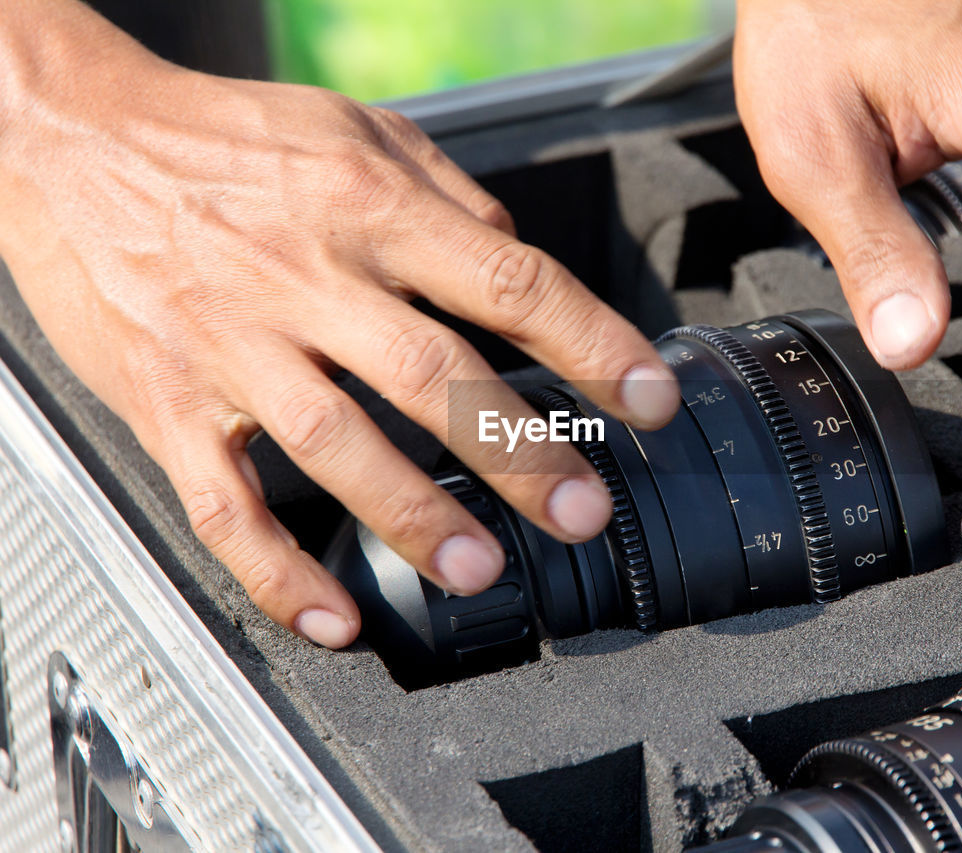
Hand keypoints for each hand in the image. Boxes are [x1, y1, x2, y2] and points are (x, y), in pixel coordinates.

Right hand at [0, 2, 678, 646]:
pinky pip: (224, 505)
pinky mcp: (169, 404)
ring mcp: (232, 347)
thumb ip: (450, 199)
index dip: (593, 344)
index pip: (508, 280)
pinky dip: (277, 572)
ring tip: (480, 568)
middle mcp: (304, 278)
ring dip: (415, 516)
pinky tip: (332, 617)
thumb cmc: (224, 140)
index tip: (649, 396)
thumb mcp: (357, 131)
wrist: (71, 140)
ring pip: (334, 447)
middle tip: (583, 510)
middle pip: (433, 376)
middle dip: (521, 452)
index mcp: (366, 207)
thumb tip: (520, 265)